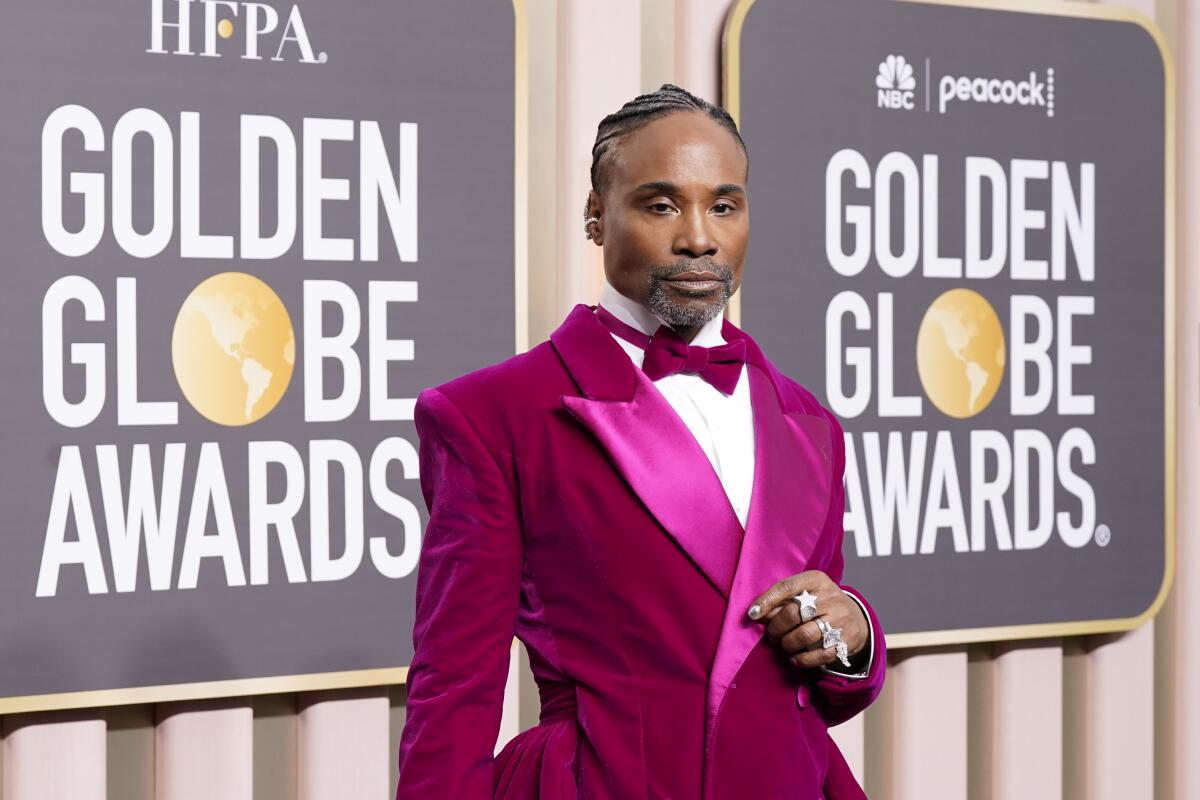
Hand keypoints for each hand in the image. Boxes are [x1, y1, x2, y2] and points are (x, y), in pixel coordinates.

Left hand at [746, 570, 868, 669]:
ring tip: (784, 645)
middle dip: (776, 628)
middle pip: (793, 613)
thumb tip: (756, 613)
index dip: (767, 601)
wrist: (856, 618)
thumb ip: (782, 600)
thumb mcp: (805, 592)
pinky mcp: (847, 640)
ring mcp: (841, 619)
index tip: (753, 614)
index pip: (786, 587)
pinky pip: (820, 655)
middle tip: (771, 636)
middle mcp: (830, 597)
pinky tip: (795, 658)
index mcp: (816, 580)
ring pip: (805, 635)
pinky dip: (803, 660)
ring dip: (788, 644)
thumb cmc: (820, 604)